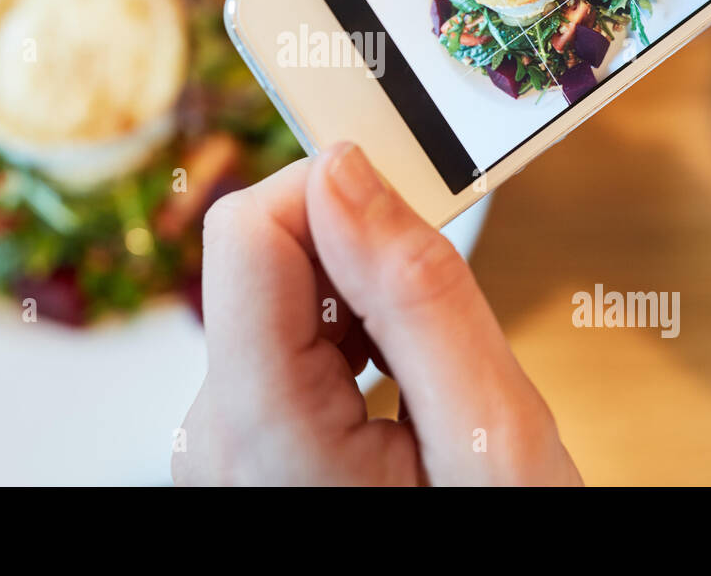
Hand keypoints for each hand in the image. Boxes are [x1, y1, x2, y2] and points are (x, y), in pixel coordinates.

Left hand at [172, 144, 580, 485]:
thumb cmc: (494, 553)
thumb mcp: (488, 434)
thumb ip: (416, 293)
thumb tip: (349, 172)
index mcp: (261, 426)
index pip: (248, 230)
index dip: (331, 193)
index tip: (410, 206)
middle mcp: (216, 432)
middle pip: (262, 263)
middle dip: (358, 259)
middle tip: (442, 316)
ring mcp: (224, 445)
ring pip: (278, 303)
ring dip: (359, 309)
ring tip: (424, 379)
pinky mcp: (245, 447)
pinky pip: (283, 351)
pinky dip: (346, 346)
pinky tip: (397, 396)